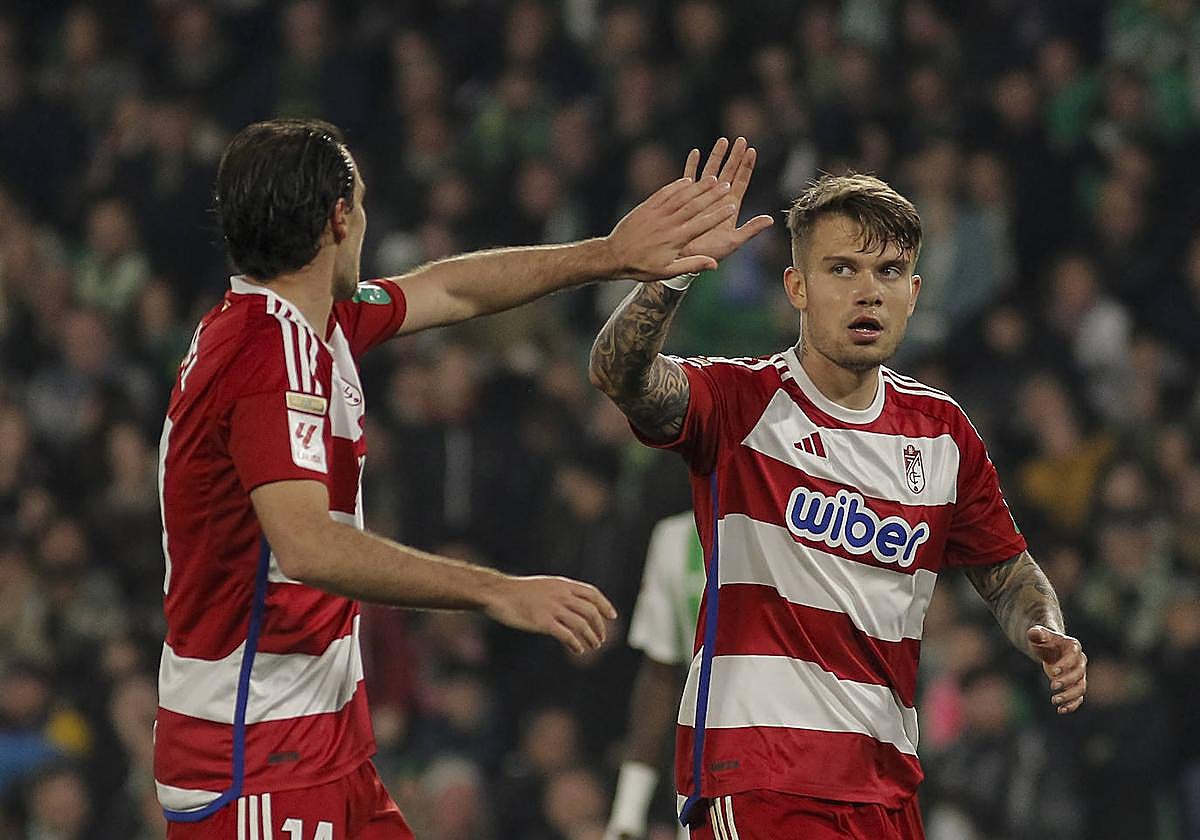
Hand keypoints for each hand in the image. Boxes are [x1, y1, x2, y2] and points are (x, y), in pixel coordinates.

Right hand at [483, 575, 616, 654]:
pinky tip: (578, 650)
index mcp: (563, 585)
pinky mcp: (543, 622)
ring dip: (590, 637)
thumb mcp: (546, 586)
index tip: (612, 616)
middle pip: (590, 611)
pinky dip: (575, 644)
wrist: (500, 594)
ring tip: (593, 646)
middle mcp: (561, 595)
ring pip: (581, 625)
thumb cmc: (520, 592)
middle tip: (600, 639)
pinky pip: (566, 635)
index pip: (592, 594)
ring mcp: (553, 608)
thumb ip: (562, 593)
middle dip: (599, 627)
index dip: (605, 605)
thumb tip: (576, 605)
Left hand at [605, 176, 735, 281]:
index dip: (717, 215)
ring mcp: (657, 213)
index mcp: (676, 240)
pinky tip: (688, 179)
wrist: (614, 256)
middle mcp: (668, 223)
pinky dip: (677, 185)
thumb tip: (714, 264)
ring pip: (681, 196)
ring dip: (698, 187)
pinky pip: (664, 193)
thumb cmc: (641, 267)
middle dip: (712, 195)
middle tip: (727, 185)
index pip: (701, 225)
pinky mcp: (647, 207)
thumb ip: (692, 265)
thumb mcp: (667, 271)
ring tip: (713, 178)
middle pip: (694, 206)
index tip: (732, 206)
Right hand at [680, 136, 774, 261]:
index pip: (741, 182)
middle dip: (735, 156)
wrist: (687, 259)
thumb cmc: (711, 253)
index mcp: (729, 208)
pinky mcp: (687, 200)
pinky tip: (696, 153)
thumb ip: (751, 229)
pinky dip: (692, 165)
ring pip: (711, 171)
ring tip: (723, 140)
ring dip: (716, 156)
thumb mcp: (733, 242)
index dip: (747, 167)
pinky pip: (689, 179)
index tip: (752, 151)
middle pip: (728, 173)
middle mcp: (717, 200)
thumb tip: (770, 219)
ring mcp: (702, 198)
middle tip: (741, 140)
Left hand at [1028, 625, 1086, 713]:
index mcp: (1073, 647)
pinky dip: (1072, 704)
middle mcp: (1080, 661)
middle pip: (1079, 673)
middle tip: (1052, 686)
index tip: (1053, 671)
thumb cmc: (1043, 640)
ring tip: (1054, 701)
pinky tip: (1061, 710)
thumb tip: (1034, 633)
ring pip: (1081, 687)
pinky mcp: (1075, 685)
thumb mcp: (1038, 635)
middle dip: (1067, 681)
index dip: (1066, 664)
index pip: (1074, 656)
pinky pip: (1079, 697)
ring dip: (1070, 696)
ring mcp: (1079, 674)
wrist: (1048, 648)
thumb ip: (1036, 633)